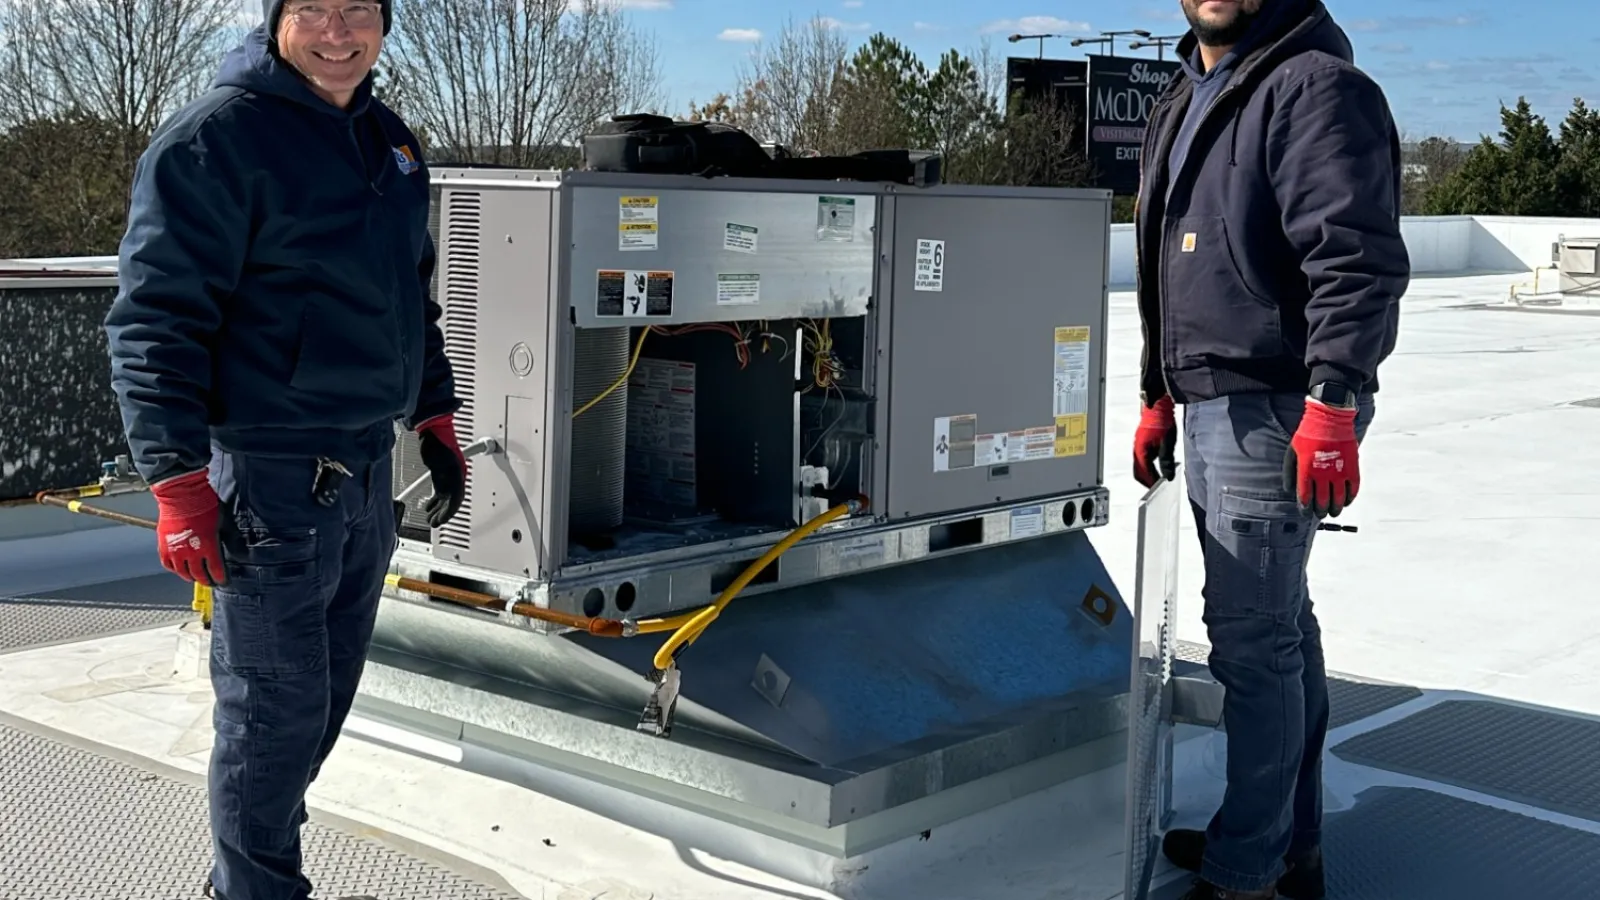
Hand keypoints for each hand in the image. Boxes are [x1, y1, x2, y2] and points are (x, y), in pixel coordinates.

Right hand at [150, 469, 225, 584]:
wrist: (183, 496)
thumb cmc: (206, 507)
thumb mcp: (224, 523)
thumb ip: (231, 540)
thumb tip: (240, 553)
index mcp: (208, 548)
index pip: (215, 571)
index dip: (220, 578)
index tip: (223, 581)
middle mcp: (191, 553)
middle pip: (199, 575)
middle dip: (206, 580)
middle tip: (210, 581)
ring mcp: (175, 551)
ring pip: (182, 572)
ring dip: (190, 576)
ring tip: (195, 577)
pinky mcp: (163, 546)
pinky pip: (168, 564)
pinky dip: (175, 569)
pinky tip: (180, 569)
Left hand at [416, 414, 466, 526]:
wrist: (431, 428)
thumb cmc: (438, 441)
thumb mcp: (444, 463)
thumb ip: (449, 481)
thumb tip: (453, 500)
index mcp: (458, 476)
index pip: (457, 501)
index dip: (449, 513)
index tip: (441, 522)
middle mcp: (455, 477)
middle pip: (452, 502)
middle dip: (443, 514)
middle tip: (434, 523)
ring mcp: (448, 476)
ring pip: (445, 498)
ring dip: (438, 509)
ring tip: (431, 518)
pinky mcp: (440, 473)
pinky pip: (439, 492)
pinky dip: (435, 501)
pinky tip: (429, 505)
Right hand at [1133, 395, 1178, 486]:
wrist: (1157, 406)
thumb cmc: (1161, 420)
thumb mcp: (1167, 442)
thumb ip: (1166, 461)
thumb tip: (1168, 476)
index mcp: (1141, 451)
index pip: (1145, 473)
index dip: (1152, 482)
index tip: (1160, 488)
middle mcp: (1137, 450)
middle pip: (1138, 473)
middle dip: (1147, 481)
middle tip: (1157, 487)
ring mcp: (1138, 447)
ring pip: (1139, 467)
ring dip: (1147, 475)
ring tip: (1158, 479)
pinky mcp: (1142, 444)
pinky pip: (1142, 461)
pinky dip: (1148, 468)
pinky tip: (1156, 468)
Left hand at [1283, 398, 1359, 515]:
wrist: (1330, 419)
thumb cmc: (1308, 434)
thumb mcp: (1292, 452)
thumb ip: (1289, 472)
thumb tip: (1288, 490)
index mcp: (1307, 470)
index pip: (1305, 497)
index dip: (1305, 508)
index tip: (1305, 512)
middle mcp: (1323, 474)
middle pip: (1322, 501)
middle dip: (1320, 511)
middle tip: (1319, 514)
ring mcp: (1340, 472)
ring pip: (1338, 499)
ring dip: (1335, 508)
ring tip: (1332, 512)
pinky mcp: (1353, 468)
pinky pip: (1353, 489)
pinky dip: (1349, 498)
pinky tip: (1345, 502)